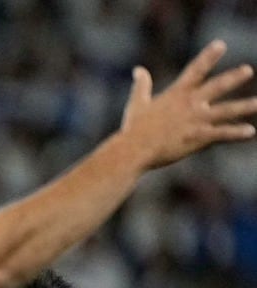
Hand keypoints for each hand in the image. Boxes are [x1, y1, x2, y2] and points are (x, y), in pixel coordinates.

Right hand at [119, 39, 256, 170]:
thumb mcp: (137, 103)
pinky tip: (251, 132)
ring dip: (244, 107)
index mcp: (176, 94)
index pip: (195, 70)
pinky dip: (236, 133)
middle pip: (216, 87)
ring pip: (225, 111)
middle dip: (233, 78)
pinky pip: (221, 134)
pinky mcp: (197, 137)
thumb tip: (138, 70)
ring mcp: (195, 120)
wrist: (133, 150)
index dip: (208, 57)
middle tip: (247, 70)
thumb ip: (141, 85)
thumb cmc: (133, 129)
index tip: (220, 44)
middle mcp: (190, 104)